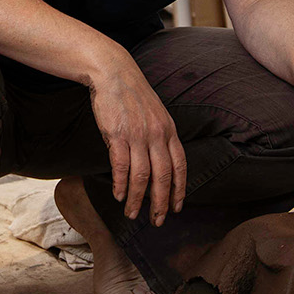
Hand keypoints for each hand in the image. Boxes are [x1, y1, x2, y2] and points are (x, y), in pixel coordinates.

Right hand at [88, 50, 187, 227]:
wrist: (113, 72)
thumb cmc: (132, 96)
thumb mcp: (155, 114)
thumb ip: (158, 138)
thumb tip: (156, 165)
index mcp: (169, 130)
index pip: (180, 166)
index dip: (180, 190)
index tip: (177, 207)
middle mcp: (157, 134)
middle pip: (163, 176)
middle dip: (161, 202)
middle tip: (157, 220)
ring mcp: (138, 135)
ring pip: (142, 176)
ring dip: (138, 199)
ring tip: (133, 214)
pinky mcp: (118, 134)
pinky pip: (122, 166)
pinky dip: (121, 184)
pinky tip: (120, 195)